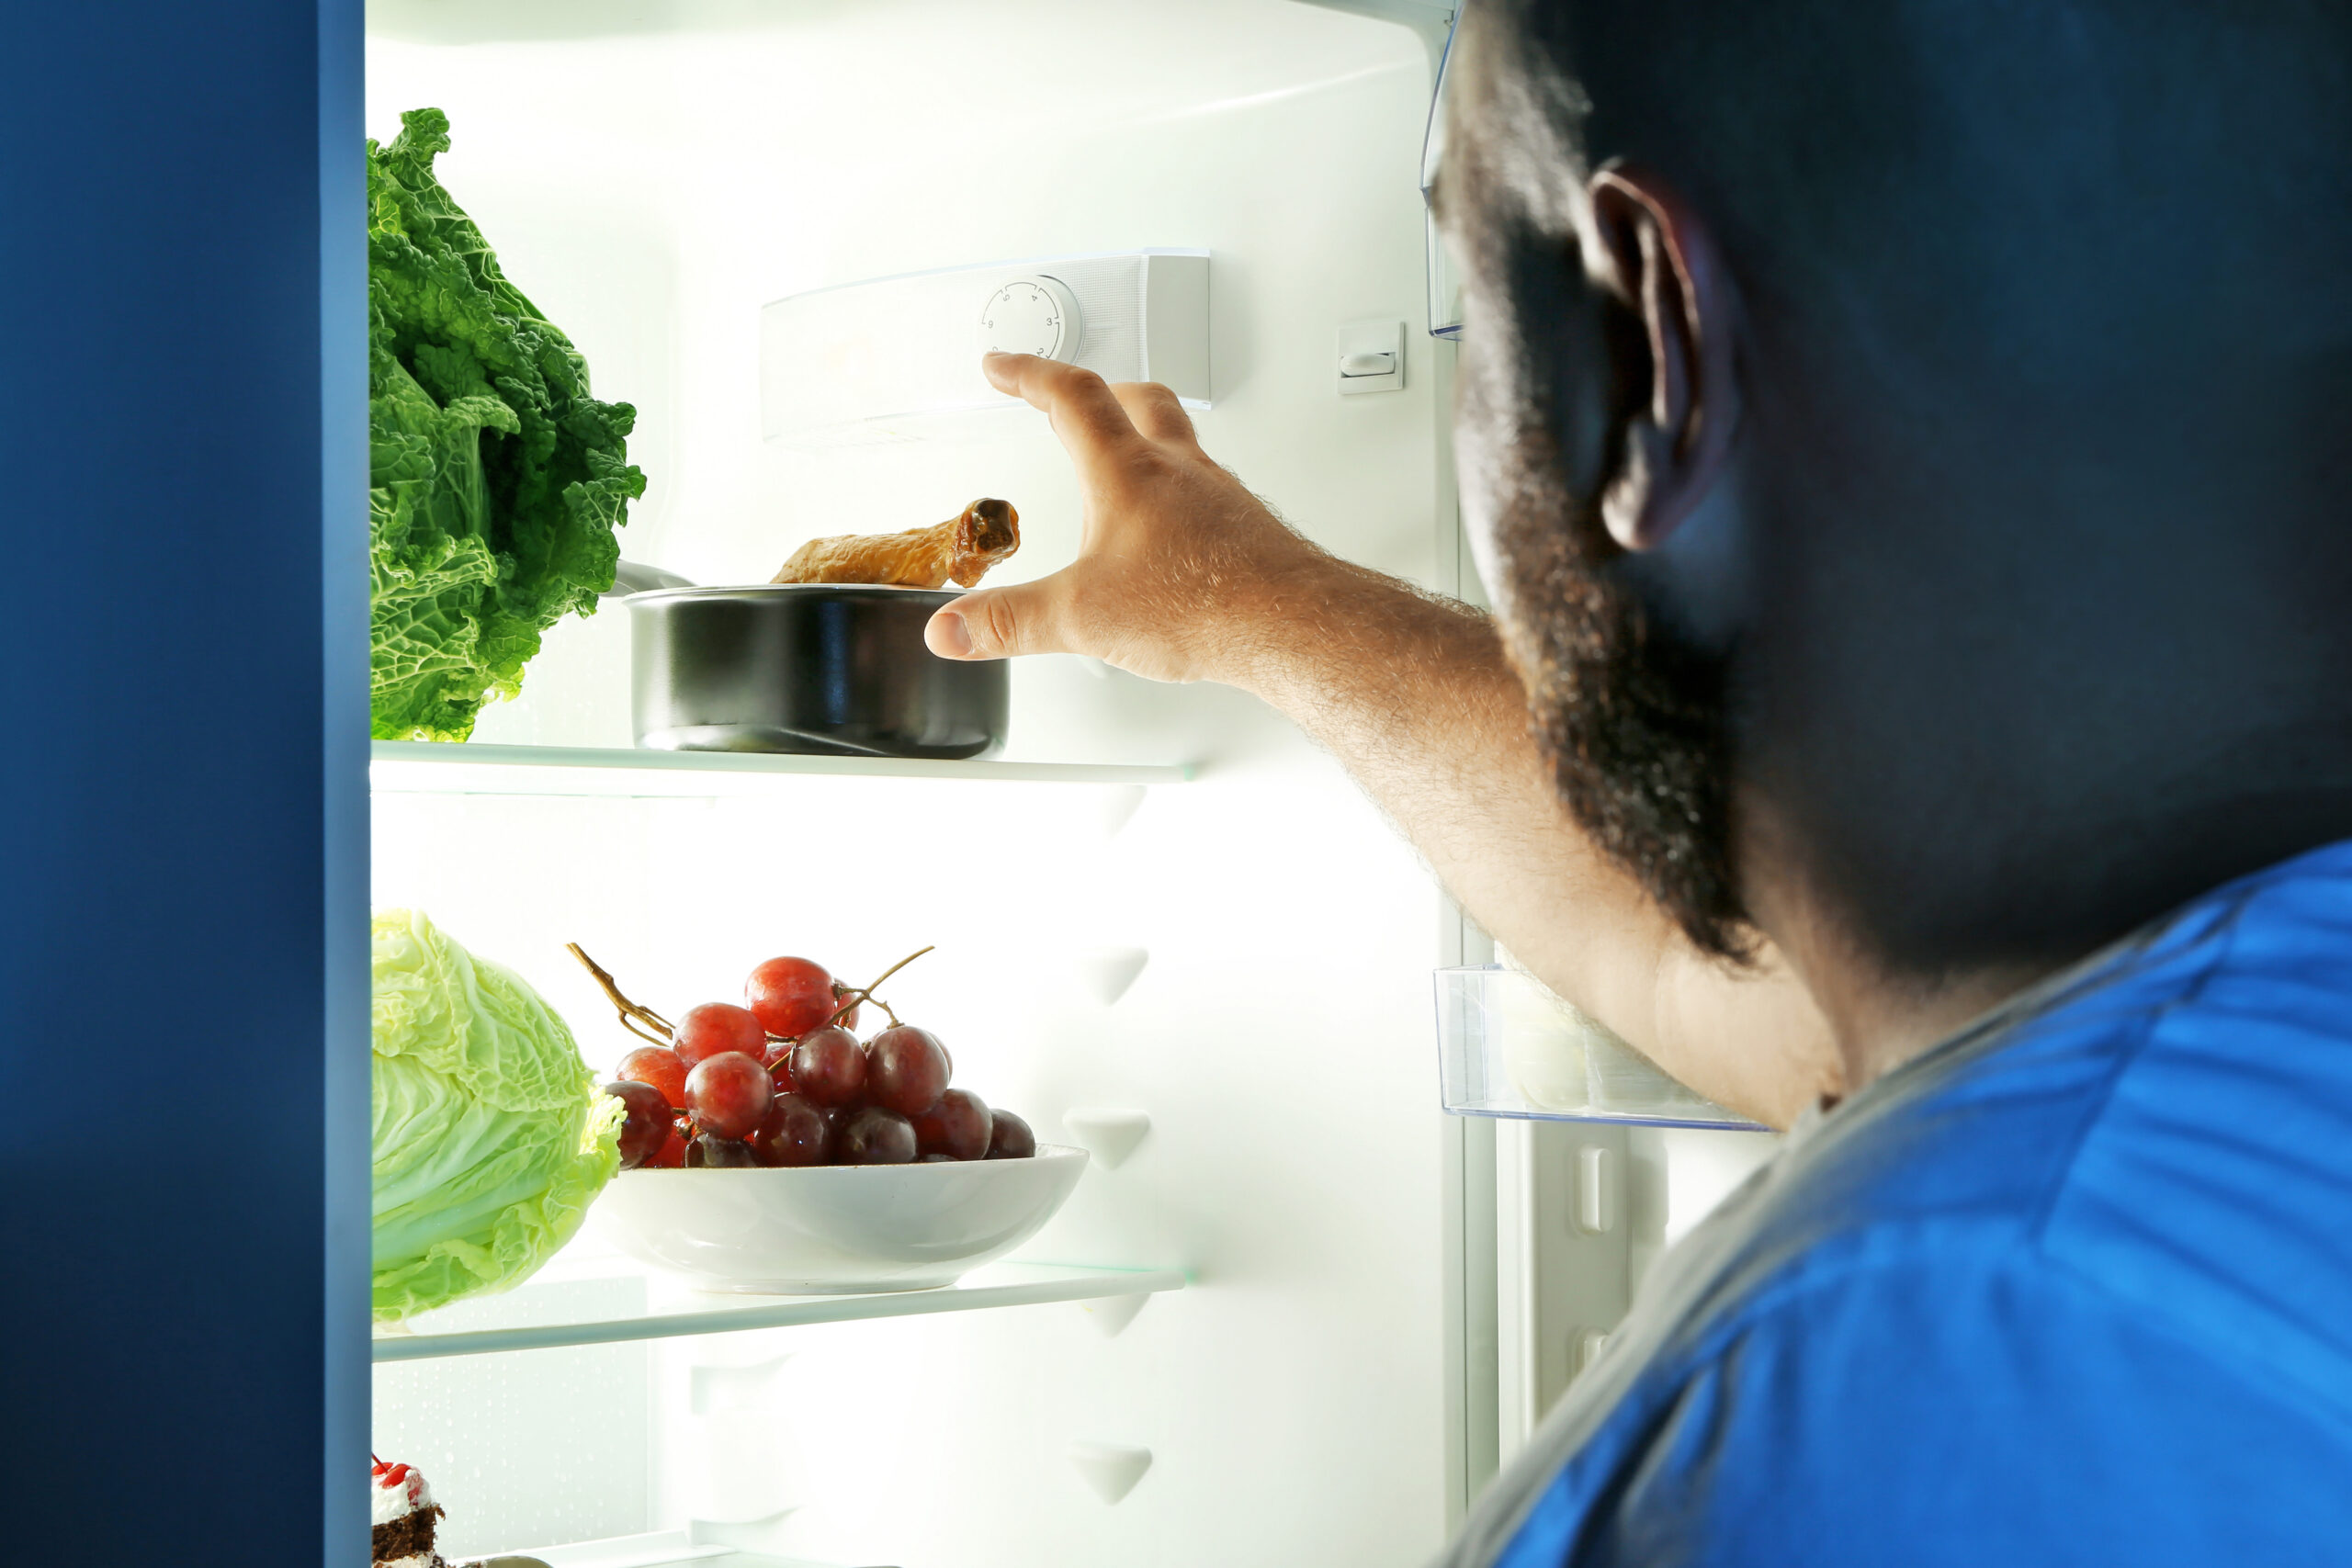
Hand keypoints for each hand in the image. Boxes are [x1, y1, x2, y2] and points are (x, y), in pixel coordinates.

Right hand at [924, 352, 1330, 685]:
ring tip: (1126, 463)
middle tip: (1072, 396)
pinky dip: (1183, 495)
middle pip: (1138, 399)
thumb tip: (952, 629)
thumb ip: (1010, 623)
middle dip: (1097, 391)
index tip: (1002, 364)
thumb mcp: (1081, 618)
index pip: (1071, 398)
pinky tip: (1178, 533)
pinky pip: (1210, 495)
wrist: (1294, 624)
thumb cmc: (1206, 604)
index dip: (1030, 373)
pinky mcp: (1249, 531)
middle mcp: (1179, 471)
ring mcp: (1220, 498)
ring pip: (1180, 444)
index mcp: (1128, 472)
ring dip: (1146, 439)